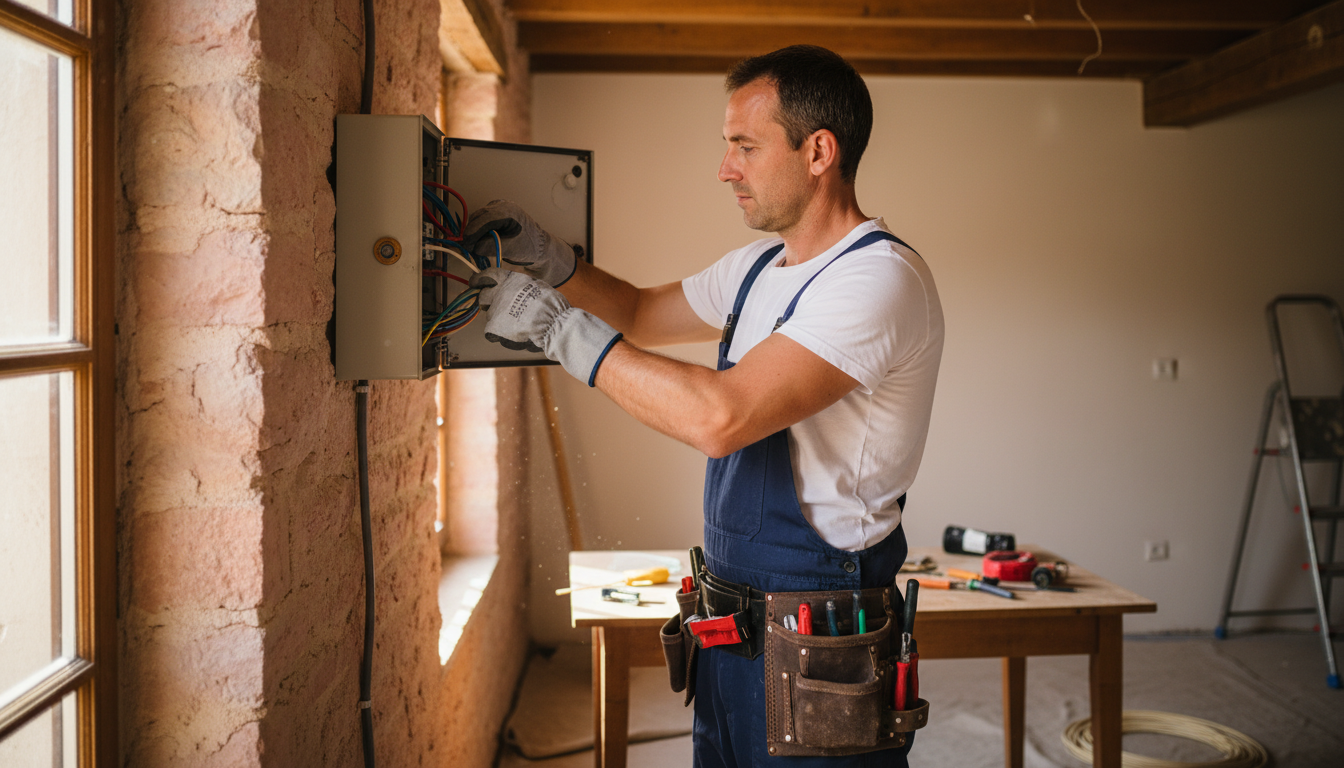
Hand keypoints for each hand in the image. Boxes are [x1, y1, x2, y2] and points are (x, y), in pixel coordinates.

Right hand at [462, 200, 578, 286]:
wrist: (539, 246)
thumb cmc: (528, 247)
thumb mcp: (508, 249)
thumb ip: (489, 246)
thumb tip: (472, 247)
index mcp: (509, 211)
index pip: (485, 218)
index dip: (473, 232)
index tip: (466, 245)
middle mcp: (502, 204)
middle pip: (479, 217)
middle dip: (472, 233)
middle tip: (467, 249)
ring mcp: (499, 207)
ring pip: (478, 218)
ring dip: (474, 232)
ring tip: (473, 248)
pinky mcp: (496, 212)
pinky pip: (482, 220)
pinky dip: (478, 230)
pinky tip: (479, 242)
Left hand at [471, 268, 621, 385]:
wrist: (553, 323)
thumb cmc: (551, 305)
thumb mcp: (536, 285)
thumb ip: (520, 286)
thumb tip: (515, 288)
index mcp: (509, 279)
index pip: (486, 275)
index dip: (479, 279)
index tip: (475, 282)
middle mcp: (498, 292)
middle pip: (483, 296)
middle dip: (488, 301)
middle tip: (499, 307)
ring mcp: (495, 310)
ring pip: (490, 315)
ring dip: (498, 318)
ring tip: (516, 323)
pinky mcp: (494, 327)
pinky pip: (492, 331)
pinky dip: (500, 333)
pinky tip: (514, 333)